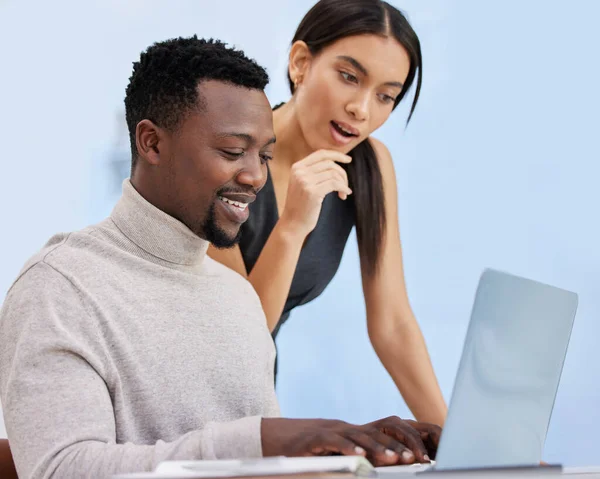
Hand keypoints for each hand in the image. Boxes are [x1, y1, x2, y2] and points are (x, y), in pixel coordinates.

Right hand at [261, 416, 440, 466]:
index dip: (407, 441)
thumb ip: (376, 457)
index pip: (390, 432)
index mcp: (363, 433)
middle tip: (413, 459)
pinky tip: (359, 456)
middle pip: (379, 434)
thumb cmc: (329, 452)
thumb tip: (402, 461)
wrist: (296, 442)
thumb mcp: (355, 453)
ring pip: (360, 437)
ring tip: (393, 459)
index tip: (423, 457)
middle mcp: (352, 430)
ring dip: (378, 448)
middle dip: (398, 446)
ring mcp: (336, 432)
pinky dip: (348, 447)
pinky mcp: (318, 439)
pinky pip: (335, 441)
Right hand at [278, 150, 351, 237]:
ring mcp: (305, 181)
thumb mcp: (303, 184)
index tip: (348, 159)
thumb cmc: (301, 206)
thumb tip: (334, 164)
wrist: (292, 223)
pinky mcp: (312, 192)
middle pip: (329, 163)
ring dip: (343, 183)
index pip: (321, 154)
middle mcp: (300, 172)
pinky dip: (343, 188)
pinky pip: (335, 184)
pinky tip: (344, 195)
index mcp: (297, 167)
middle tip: (345, 185)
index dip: (336, 155)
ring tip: (343, 193)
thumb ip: (313, 172)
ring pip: (333, 173)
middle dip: (342, 173)